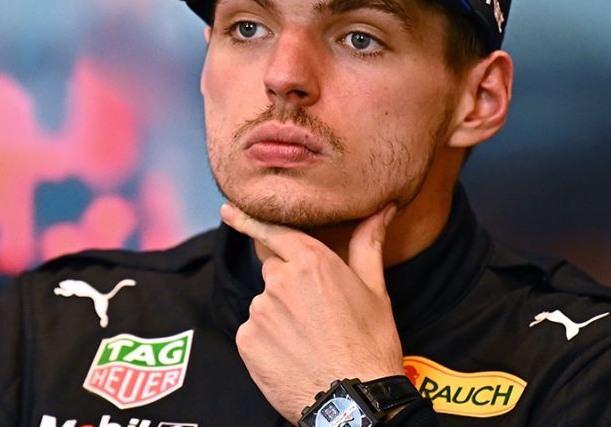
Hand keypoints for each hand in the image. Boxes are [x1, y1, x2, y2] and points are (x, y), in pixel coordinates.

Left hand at [221, 203, 402, 422]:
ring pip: (264, 305)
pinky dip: (268, 341)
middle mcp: (279, 281)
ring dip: (280, 316)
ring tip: (309, 342)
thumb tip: (383, 209)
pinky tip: (292, 356)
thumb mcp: (375, 292)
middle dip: (288, 285)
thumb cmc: (370, 346)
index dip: (249, 220)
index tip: (227, 210)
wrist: (353, 401)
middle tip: (316, 315)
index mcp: (312, 261)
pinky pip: (253, 333)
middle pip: (274, 272)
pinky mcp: (247, 341)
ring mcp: (259, 311)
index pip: (274, 232)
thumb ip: (368, 245)